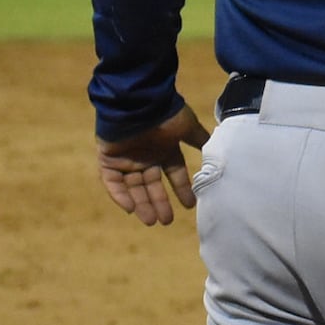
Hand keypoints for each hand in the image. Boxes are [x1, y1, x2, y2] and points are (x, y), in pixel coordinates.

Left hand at [97, 104, 210, 226]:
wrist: (138, 102)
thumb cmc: (164, 114)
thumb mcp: (187, 127)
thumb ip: (199, 139)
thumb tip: (216, 148)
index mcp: (164, 149)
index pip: (174, 174)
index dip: (181, 189)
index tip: (189, 205)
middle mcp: (146, 157)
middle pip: (153, 185)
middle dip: (160, 203)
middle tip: (166, 222)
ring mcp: (127, 159)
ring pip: (134, 187)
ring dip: (142, 204)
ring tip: (151, 221)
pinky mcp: (108, 160)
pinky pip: (112, 182)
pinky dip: (120, 196)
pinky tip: (130, 209)